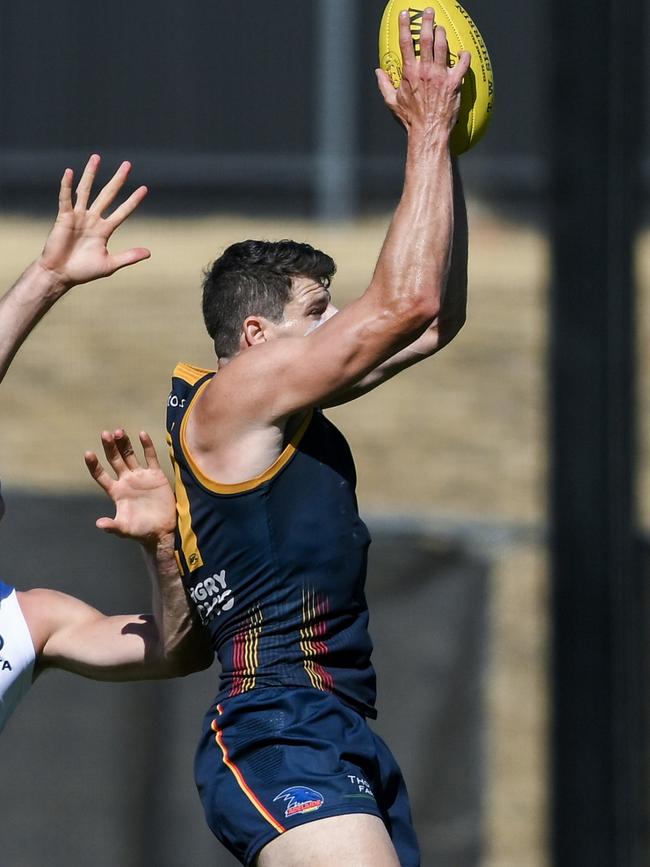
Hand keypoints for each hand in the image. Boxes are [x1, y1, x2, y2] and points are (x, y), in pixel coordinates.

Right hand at [38, 154, 149, 288]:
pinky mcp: (63, 217)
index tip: (144, 189)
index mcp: (104, 230)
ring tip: (97, 158)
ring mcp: (78, 216)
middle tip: (128, 165)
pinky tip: (70, 172)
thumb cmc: (83, 271)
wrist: (60, 275)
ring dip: (91, 174)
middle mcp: (92, 219)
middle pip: (107, 195)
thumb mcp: (110, 264)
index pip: (122, 211)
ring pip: (86, 191)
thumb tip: (149, 253)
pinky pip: (65, 199)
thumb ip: (128, 257)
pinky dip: (67, 186)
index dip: (132, 201)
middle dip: (117, 180)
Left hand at [85, 429, 175, 544]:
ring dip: (124, 443)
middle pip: (115, 460)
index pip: (101, 475)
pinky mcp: (155, 475)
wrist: (162, 531)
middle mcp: (126, 481)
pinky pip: (150, 457)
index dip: (94, 465)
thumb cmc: (141, 531)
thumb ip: (113, 526)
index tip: (88, 453)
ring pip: (130, 455)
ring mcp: (140, 476)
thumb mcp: (125, 529)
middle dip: (109, 447)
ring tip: (118, 431)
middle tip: (104, 434)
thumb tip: (99, 524)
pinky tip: (142, 434)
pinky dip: (147, 446)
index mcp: (116, 491)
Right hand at [376, 8, 470, 139]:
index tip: (405, 14)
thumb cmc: (411, 119)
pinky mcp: (453, 82)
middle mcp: (425, 71)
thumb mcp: (392, 102)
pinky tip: (462, 52)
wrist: (428, 131)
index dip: (405, 26)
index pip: (405, 43)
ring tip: (441, 29)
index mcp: (409, 73)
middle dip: (428, 21)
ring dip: (443, 34)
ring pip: (443, 46)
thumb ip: (384, 84)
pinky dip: (464, 55)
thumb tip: (378, 72)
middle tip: (429, 11)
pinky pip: (462, 63)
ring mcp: (440, 75)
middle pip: (426, 38)